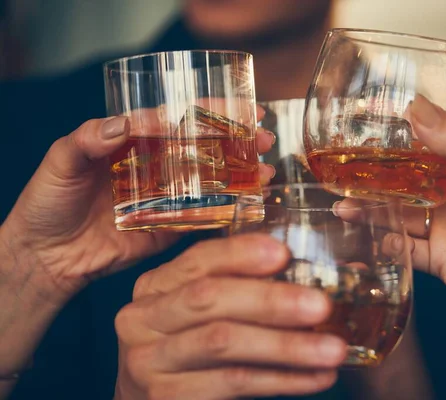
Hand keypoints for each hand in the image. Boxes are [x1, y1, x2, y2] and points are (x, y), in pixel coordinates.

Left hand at [0, 107, 276, 303]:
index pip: (177, 118)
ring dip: (241, 173)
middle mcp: (156, 166)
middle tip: (266, 137)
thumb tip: (122, 124)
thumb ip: (86, 141)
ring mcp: (167, 197)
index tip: (241, 109)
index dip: (210, 111)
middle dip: (238, 140)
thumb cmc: (47, 203)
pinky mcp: (170, 228)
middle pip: (204, 146)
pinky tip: (252, 202)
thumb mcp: (60, 162)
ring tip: (267, 171)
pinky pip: (203, 217)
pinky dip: (228, 210)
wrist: (46, 257)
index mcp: (134, 142)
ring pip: (210, 180)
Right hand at [114, 234, 345, 399]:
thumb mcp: (198, 310)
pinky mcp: (168, 397)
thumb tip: (304, 272)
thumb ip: (237, 287)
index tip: (283, 253)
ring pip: (223, 343)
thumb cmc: (188, 345)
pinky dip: (282, 379)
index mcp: (156, 286)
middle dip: (270, 300)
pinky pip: (234, 383)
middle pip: (208, 298)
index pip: (198, 260)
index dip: (240, 253)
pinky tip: (315, 377)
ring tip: (332, 349)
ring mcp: (151, 361)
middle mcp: (144, 318)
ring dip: (286, 345)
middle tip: (321, 305)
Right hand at [336, 95, 445, 327]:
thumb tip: (417, 108)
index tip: (367, 132)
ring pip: (399, 217)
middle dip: (375, 181)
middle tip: (344, 174)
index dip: (399, 141)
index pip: (428, 149)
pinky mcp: (438, 259)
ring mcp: (444, 229)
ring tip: (343, 207)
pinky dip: (388, 245)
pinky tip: (375, 239)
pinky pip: (405, 250)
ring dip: (372, 213)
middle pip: (405, 185)